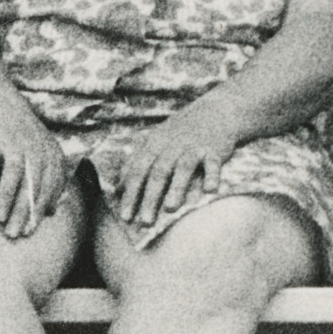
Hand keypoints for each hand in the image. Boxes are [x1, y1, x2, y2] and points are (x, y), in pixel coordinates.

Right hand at [0, 107, 73, 239]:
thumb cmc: (17, 137)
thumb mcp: (39, 155)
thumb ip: (47, 180)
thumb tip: (51, 212)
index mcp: (50, 153)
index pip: (50, 185)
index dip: (40, 208)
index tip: (31, 231)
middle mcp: (36, 147)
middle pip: (33, 184)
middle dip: (25, 211)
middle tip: (15, 234)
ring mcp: (14, 141)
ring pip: (14, 174)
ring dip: (6, 198)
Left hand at [97, 113, 219, 234]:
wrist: (216, 110)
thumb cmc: (180, 132)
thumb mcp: (155, 141)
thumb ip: (136, 162)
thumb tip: (116, 188)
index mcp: (155, 144)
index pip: (138, 171)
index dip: (131, 194)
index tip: (125, 217)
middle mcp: (173, 145)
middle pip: (159, 173)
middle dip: (150, 198)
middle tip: (145, 223)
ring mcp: (194, 147)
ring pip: (184, 168)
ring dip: (177, 188)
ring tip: (170, 209)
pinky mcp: (215, 149)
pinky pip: (213, 164)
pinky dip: (212, 176)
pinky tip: (209, 191)